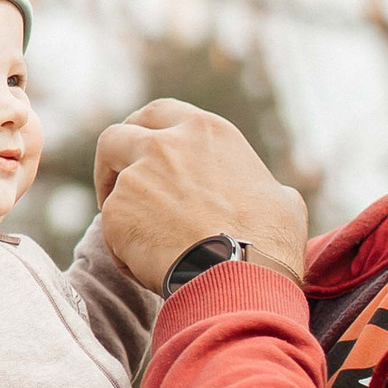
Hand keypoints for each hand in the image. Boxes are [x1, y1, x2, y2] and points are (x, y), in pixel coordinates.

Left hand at [93, 100, 308, 289]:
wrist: (242, 275)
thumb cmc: (268, 241)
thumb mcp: (278, 197)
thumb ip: (253, 184)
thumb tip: (258, 196)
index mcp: (204, 131)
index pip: (158, 112)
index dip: (144, 130)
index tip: (139, 150)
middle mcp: (164, 144)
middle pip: (113, 138)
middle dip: (108, 162)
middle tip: (116, 188)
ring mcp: (136, 177)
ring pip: (114, 193)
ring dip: (125, 215)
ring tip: (152, 248)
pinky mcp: (116, 213)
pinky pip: (111, 231)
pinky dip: (124, 250)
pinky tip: (152, 269)